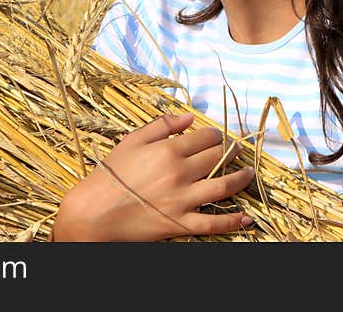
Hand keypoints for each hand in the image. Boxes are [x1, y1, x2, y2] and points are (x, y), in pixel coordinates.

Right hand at [51, 112, 254, 240]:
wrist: (93, 212)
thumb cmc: (110, 174)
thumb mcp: (132, 141)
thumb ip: (162, 125)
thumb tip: (190, 117)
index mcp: (168, 150)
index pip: (206, 137)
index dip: (215, 135)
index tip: (217, 136)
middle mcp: (180, 173)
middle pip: (218, 158)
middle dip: (230, 151)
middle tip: (236, 150)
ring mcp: (183, 200)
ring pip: (223, 187)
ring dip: (241, 179)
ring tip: (249, 174)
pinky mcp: (181, 224)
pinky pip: (214, 223)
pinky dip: (233, 221)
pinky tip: (247, 218)